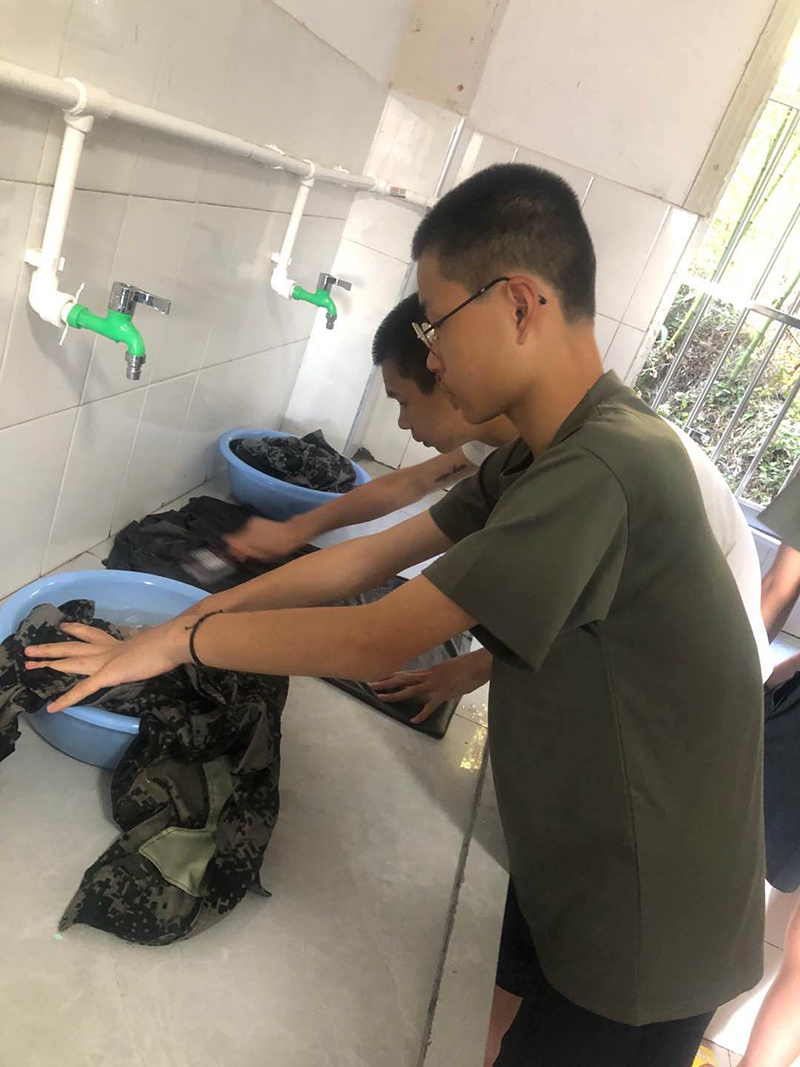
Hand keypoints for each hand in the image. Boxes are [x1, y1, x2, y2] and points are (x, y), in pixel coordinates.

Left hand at [24, 619, 189, 713]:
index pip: (93, 634)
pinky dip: (67, 699)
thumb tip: (155, 647)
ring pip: (70, 660)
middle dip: (52, 647)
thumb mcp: (153, 644)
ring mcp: (104, 661)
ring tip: (28, 665)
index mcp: (118, 643)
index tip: (65, 626)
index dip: (77, 630)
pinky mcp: (106, 675)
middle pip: (73, 646)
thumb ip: (147, 647)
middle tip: (31, 648)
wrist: (168, 642)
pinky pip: (82, 689)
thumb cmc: (167, 643)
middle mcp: (106, 649)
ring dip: (48, 662)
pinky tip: (53, 707)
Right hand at [225, 517, 303, 561]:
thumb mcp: (264, 556)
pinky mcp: (255, 519)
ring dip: (245, 539)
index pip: (230, 542)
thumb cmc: (279, 548)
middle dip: (240, 544)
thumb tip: (235, 552)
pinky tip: (260, 538)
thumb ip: (248, 553)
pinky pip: (247, 529)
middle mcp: (246, 528)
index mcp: (248, 539)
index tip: (240, 555)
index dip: (233, 550)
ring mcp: (250, 522)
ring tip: (257, 545)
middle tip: (250, 552)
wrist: (291, 532)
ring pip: (241, 533)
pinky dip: (250, 533)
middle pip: (235, 537)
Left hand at [370, 649, 490, 723]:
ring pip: (409, 690)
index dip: (391, 675)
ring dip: (394, 694)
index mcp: (429, 670)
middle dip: (385, 682)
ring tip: (380, 697)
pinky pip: (430, 705)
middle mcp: (428, 676)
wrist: (479, 665)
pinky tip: (414, 720)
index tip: (378, 676)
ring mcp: (434, 685)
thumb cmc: (467, 665)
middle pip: (402, 679)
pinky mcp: (443, 693)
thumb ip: (438, 674)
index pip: (406, 673)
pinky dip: (422, 714)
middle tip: (369, 684)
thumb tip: (433, 678)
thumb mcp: (448, 667)